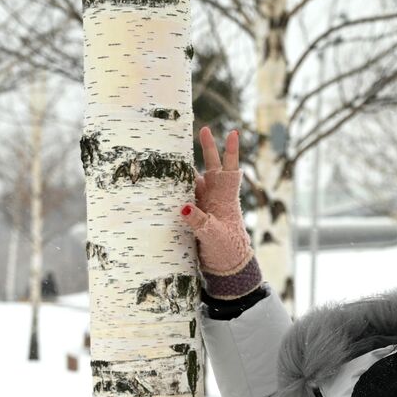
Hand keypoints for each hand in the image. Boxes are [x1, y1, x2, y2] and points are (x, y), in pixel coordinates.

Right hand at [180, 125, 250, 275]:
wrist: (226, 268)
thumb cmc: (227, 250)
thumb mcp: (213, 235)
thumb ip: (199, 221)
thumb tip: (183, 207)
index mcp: (226, 198)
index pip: (230, 170)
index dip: (231, 151)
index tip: (233, 132)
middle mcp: (216, 197)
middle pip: (211, 167)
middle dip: (207, 148)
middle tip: (202, 128)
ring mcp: (205, 204)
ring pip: (194, 181)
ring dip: (185, 169)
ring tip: (172, 153)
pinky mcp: (195, 215)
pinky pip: (183, 197)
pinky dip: (175, 189)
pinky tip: (163, 182)